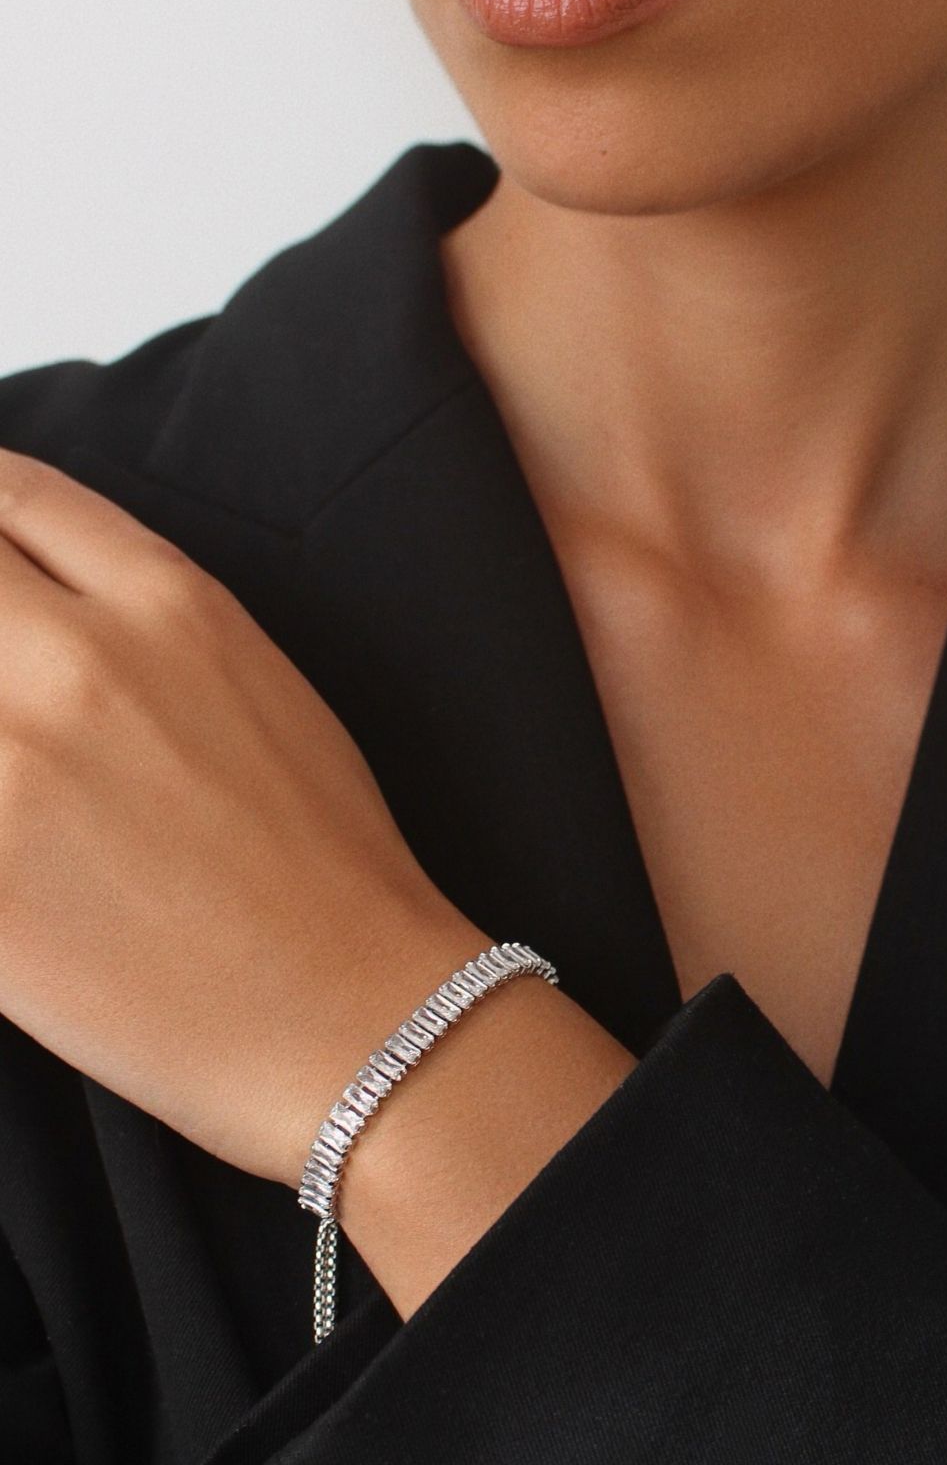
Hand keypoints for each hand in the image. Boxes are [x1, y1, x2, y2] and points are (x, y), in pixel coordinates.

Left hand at [0, 447, 490, 1189]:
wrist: (354, 1011)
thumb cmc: (331, 861)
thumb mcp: (258, 688)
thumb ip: (140, 625)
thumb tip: (44, 613)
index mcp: (172, 605)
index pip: (11, 493)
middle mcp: (79, 663)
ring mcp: (12, 770)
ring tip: (10, 758)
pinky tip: (2, 827)